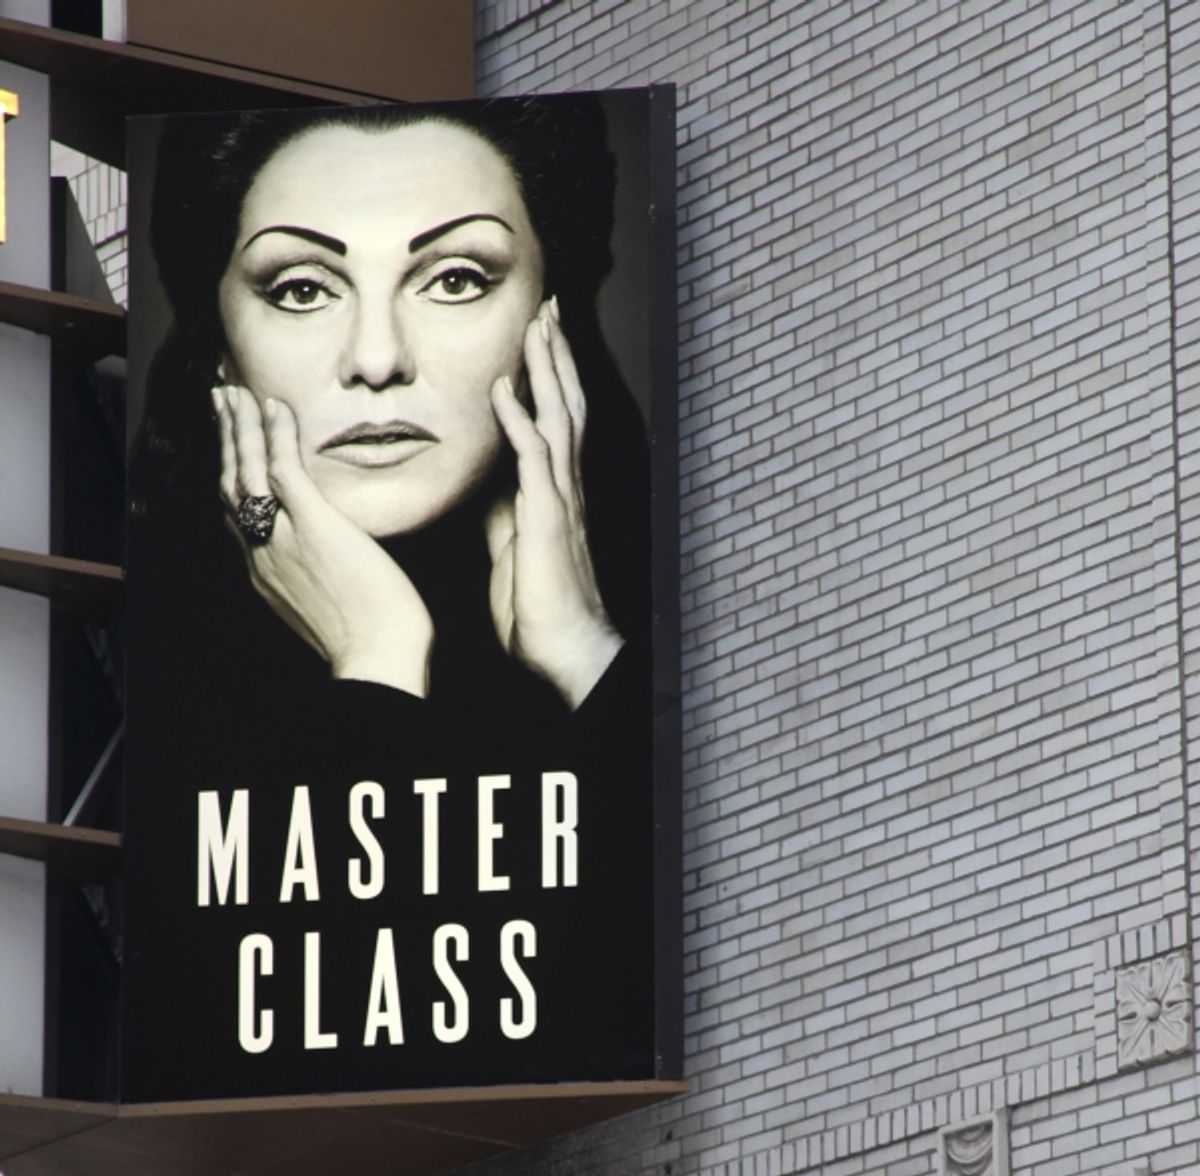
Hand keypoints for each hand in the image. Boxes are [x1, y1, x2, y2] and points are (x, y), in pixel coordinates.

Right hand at [213, 385, 433, 696]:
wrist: (379, 659)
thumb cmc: (374, 640)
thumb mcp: (333, 606)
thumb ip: (321, 578)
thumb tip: (337, 561)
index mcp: (266, 574)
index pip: (240, 514)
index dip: (233, 475)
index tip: (232, 448)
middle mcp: (261, 554)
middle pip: (232, 486)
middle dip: (225, 440)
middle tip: (221, 401)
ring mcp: (282, 539)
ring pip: (247, 471)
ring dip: (239, 425)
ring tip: (233, 391)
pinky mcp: (313, 527)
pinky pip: (283, 470)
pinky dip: (275, 434)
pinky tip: (272, 405)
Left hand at [486, 299, 622, 709]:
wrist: (563, 650)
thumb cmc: (539, 606)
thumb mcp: (513, 549)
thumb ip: (505, 514)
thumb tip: (490, 488)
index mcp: (554, 492)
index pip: (554, 419)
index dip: (548, 377)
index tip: (538, 337)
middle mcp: (565, 486)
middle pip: (565, 404)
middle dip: (555, 354)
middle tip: (548, 307)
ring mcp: (560, 499)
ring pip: (558, 418)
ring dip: (547, 369)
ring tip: (538, 323)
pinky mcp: (547, 519)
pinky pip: (534, 459)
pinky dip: (518, 420)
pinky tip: (503, 388)